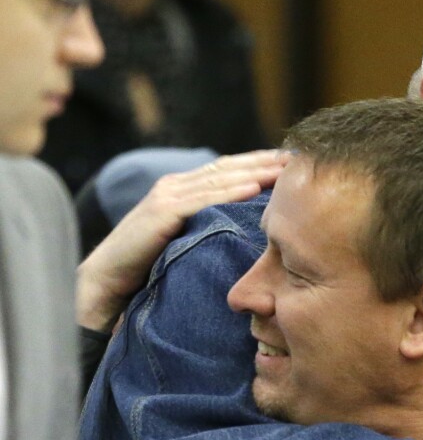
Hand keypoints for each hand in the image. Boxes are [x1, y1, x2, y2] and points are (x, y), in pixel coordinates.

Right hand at [76, 150, 289, 331]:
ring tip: (285, 169)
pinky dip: (229, 192)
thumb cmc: (149, 266)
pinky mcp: (161, 211)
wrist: (107, 281)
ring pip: (219, 178)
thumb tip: (247, 231)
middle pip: (228, 167)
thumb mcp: (187, 241)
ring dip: (255, 172)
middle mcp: (175, 185)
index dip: (259, 163)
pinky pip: (202, 199)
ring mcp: (167, 195)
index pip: (228, 169)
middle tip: (298, 158)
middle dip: (264, 161)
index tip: (291, 162)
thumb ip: (210, 228)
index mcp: (183, 189)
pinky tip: (255, 188)